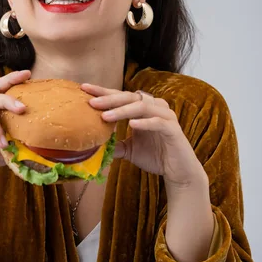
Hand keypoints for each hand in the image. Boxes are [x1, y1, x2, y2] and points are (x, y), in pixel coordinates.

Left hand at [81, 83, 205, 187]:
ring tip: (105, 116)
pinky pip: (158, 122)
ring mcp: (165, 116)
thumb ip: (113, 144)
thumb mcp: (128, 149)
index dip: (103, 92)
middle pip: (129, 97)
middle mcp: (154, 107)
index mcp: (142, 108)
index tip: (84, 88)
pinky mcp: (173, 129)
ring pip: (142, 107)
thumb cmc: (154, 156)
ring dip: (123, 111)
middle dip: (109, 99)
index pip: (120, 96)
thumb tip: (91, 145)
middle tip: (92, 102)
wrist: (178, 172)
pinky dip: (144, 123)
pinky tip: (131, 125)